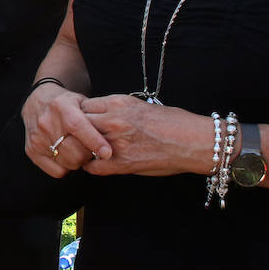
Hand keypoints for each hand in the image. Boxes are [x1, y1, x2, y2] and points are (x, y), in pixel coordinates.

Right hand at [23, 79, 110, 176]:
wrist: (37, 100)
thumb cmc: (66, 103)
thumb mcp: (81, 101)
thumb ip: (95, 117)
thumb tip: (113, 137)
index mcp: (61, 106)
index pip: (77, 127)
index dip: (94, 141)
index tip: (107, 153)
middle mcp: (46, 122)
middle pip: (74, 151)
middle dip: (90, 155)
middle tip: (94, 150)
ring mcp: (37, 138)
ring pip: (68, 163)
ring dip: (79, 161)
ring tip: (80, 151)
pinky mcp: (31, 150)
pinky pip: (57, 171)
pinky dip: (67, 167)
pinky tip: (67, 155)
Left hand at [80, 95, 211, 177]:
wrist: (194, 141)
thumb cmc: (172, 122)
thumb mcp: (139, 105)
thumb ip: (115, 109)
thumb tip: (98, 114)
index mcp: (118, 103)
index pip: (82, 106)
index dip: (79, 115)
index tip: (79, 121)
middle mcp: (113, 120)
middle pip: (77, 124)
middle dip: (74, 131)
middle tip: (75, 138)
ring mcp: (116, 142)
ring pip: (81, 144)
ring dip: (80, 148)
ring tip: (83, 151)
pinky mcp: (123, 163)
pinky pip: (93, 166)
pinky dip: (91, 166)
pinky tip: (95, 165)